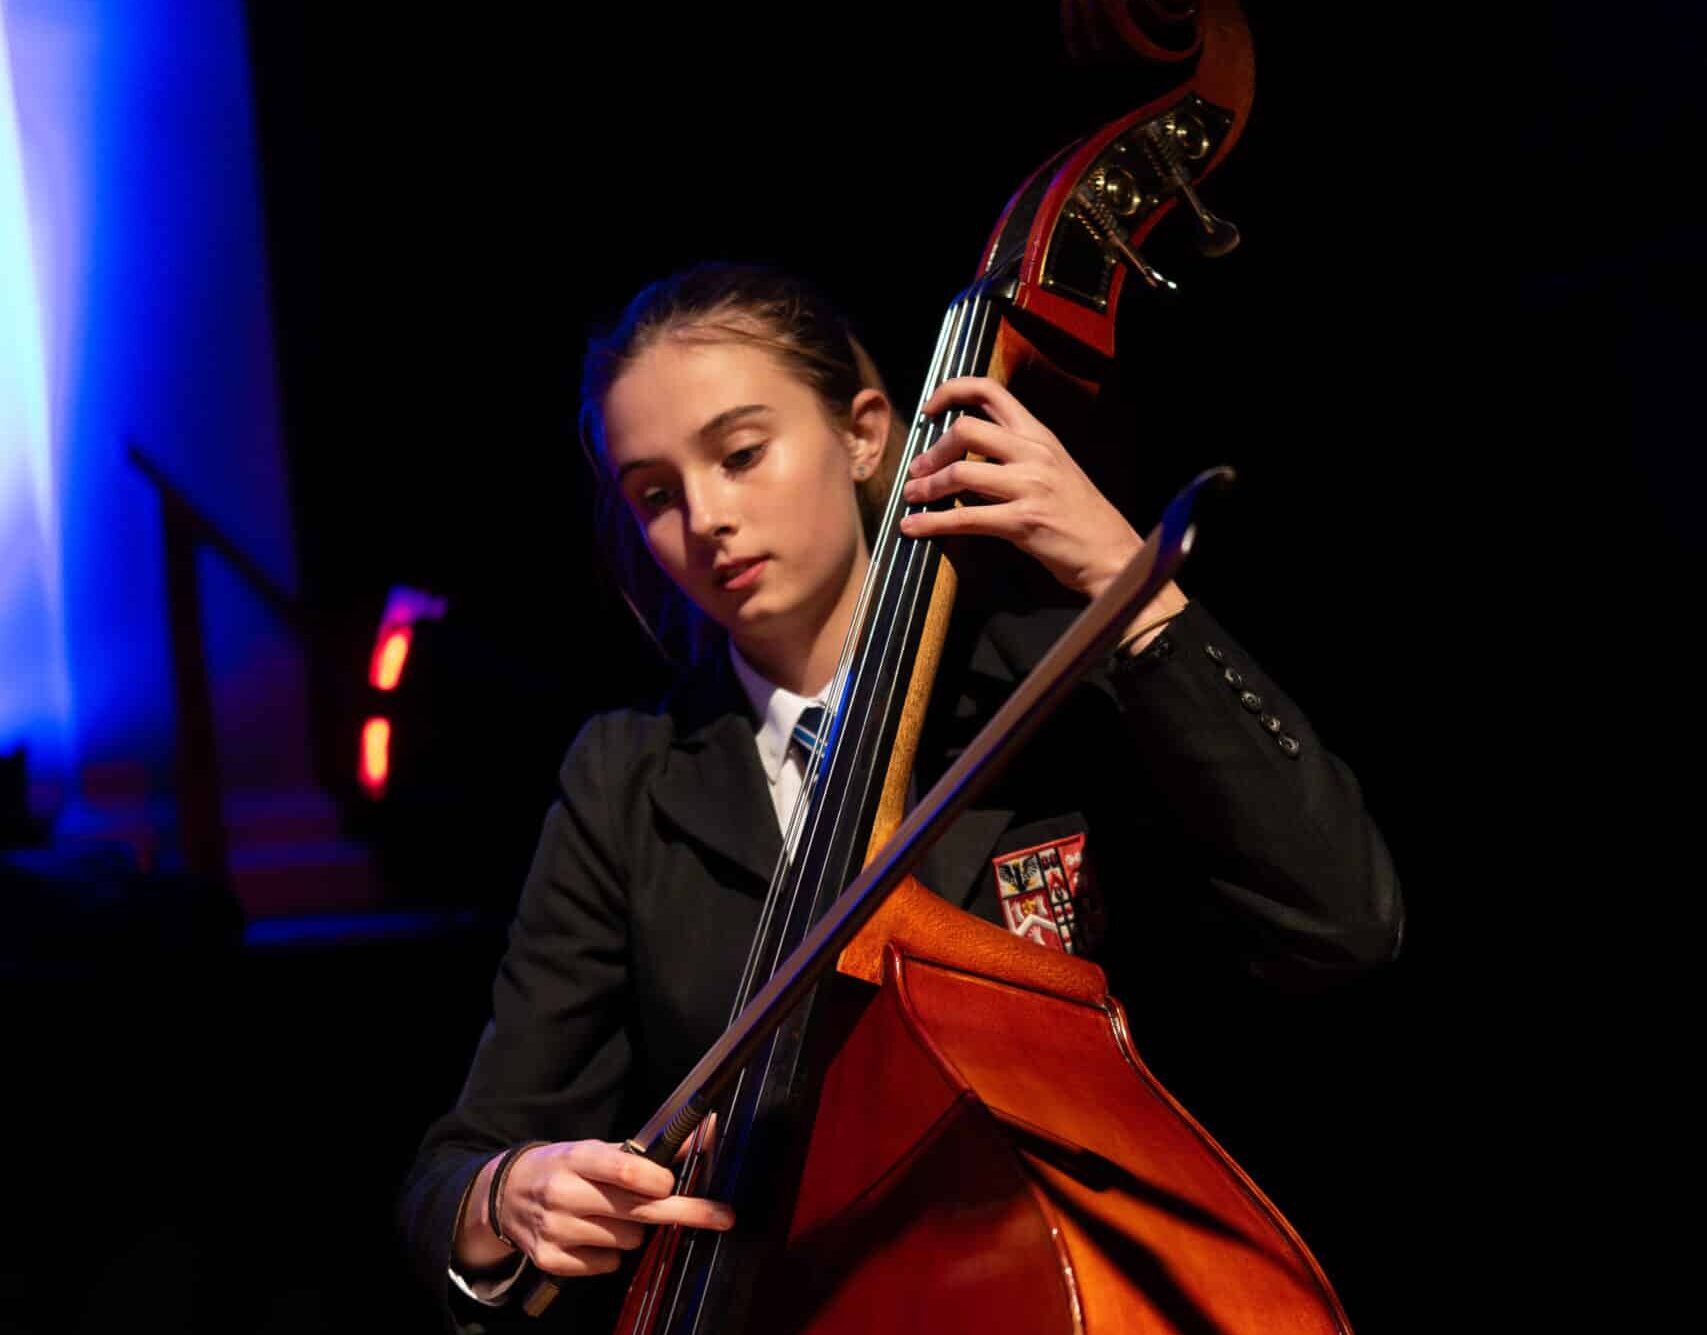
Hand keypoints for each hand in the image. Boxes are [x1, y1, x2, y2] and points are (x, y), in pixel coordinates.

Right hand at [456, 1131, 733, 1279]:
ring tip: (610, 1215)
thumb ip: (644, 1151)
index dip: (658, 1180)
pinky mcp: (551, 1260)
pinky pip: (608, 1266)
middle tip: (723, 1216)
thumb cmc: (565, 1167)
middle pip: (638, 1211)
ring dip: (633, 1230)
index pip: (625, 1170)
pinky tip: (592, 1236)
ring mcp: (557, 1230)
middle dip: (686, 1212)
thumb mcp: (597, 1149)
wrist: (506, 1193)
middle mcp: (565, 1194)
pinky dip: (609, 1255)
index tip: (673, 1183)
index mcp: (577, 1158)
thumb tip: (701, 1134)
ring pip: (628, 1241)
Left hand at [899, 376, 1143, 601]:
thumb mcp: (1052, 469)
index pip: (991, 391)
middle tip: (918, 469)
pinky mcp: (1023, 522)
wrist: (1111, 552)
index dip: (952, 392)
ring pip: (961, 472)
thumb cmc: (1078, 515)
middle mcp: (1035, 453)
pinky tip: (914, 527)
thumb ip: (1015, 454)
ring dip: (927, 486)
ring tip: (912, 497)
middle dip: (933, 449)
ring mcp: (1030, 486)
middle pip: (967, 428)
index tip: (929, 409)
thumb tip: (965, 453)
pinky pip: (965, 518)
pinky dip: (932, 522)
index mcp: (1040, 435)